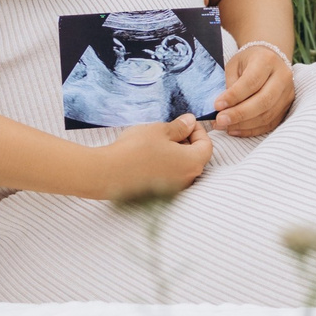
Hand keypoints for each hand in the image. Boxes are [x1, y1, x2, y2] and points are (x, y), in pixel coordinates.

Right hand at [96, 115, 211, 202]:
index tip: (185, 122)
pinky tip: (149, 155)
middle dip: (187, 141)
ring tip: (158, 141)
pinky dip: (165, 164)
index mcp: (192, 162)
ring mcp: (173, 189)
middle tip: (171, 129)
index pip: (207, 146)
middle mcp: (186, 179)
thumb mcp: (159, 130)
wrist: (108, 173)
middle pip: (196, 158)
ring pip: (182, 167)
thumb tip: (190, 121)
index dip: (198, 131)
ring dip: (175, 153)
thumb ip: (179, 127)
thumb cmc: (136, 149)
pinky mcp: (158, 194)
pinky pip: (169, 176)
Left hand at [210, 47, 294, 137]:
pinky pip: (270, 124)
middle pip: (263, 101)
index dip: (234, 96)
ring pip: (267, 116)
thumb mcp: (235, 64)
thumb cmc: (249, 61)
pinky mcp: (286, 107)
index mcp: (267, 60)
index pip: (252, 82)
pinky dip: (251, 130)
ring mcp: (287, 94)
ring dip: (243, 125)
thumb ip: (231, 83)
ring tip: (224, 126)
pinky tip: (235, 129)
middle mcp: (282, 77)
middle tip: (220, 120)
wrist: (270, 60)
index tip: (217, 105)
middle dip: (239, 114)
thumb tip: (224, 107)